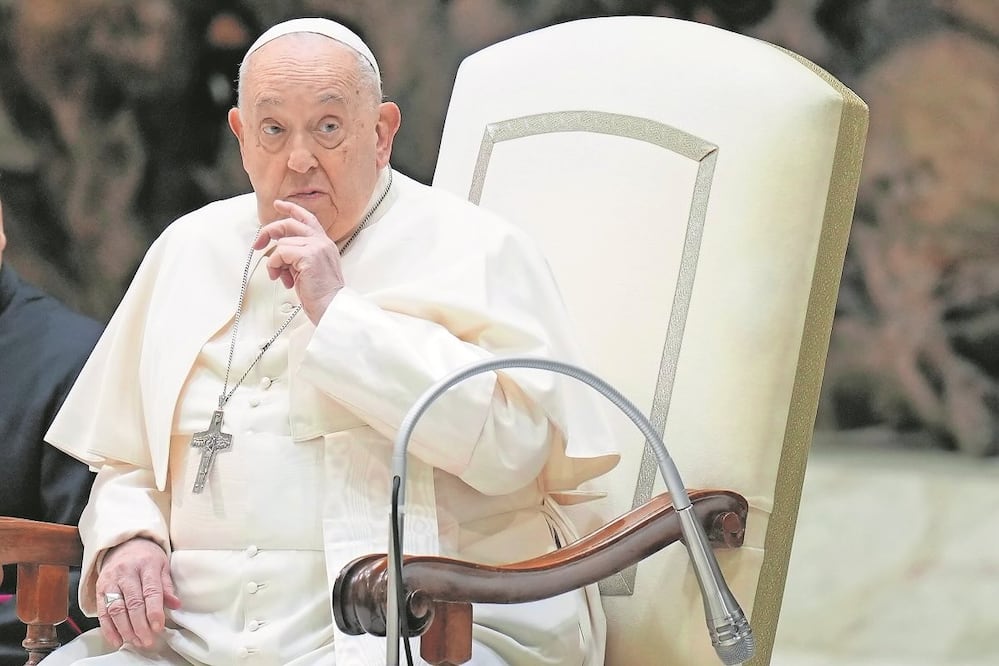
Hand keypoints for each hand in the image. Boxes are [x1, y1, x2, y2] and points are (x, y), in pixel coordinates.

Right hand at [96, 537, 180, 648]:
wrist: (124, 544)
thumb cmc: (146, 557)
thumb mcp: (162, 565)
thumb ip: (167, 587)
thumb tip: (176, 605)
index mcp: (146, 565)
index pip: (151, 591)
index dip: (154, 611)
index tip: (158, 627)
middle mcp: (126, 572)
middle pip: (132, 603)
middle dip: (140, 625)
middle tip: (147, 640)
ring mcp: (111, 581)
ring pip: (116, 609)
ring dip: (125, 630)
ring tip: (135, 642)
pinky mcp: (99, 589)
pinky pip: (102, 612)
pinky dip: (109, 629)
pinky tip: (117, 640)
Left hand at [253, 199, 346, 323]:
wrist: (332, 307)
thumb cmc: (321, 294)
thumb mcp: (309, 269)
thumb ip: (298, 256)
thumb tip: (278, 253)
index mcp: (324, 244)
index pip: (307, 218)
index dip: (291, 209)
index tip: (278, 204)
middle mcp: (322, 242)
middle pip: (289, 225)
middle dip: (269, 232)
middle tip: (258, 244)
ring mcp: (316, 247)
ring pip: (282, 244)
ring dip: (276, 263)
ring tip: (282, 278)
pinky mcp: (308, 256)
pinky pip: (280, 254)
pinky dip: (276, 267)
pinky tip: (284, 279)